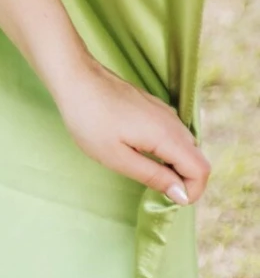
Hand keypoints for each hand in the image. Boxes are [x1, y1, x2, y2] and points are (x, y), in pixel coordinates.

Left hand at [53, 56, 210, 205]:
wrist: (76, 77)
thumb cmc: (90, 120)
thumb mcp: (118, 157)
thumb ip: (154, 176)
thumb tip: (182, 195)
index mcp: (167, 135)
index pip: (201, 170)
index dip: (191, 191)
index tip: (167, 199)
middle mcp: (172, 122)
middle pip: (197, 158)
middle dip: (184, 180)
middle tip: (154, 188)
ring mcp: (164, 111)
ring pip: (186, 146)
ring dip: (175, 165)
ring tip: (145, 171)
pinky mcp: (154, 107)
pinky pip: (173, 134)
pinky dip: (168, 150)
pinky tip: (141, 152)